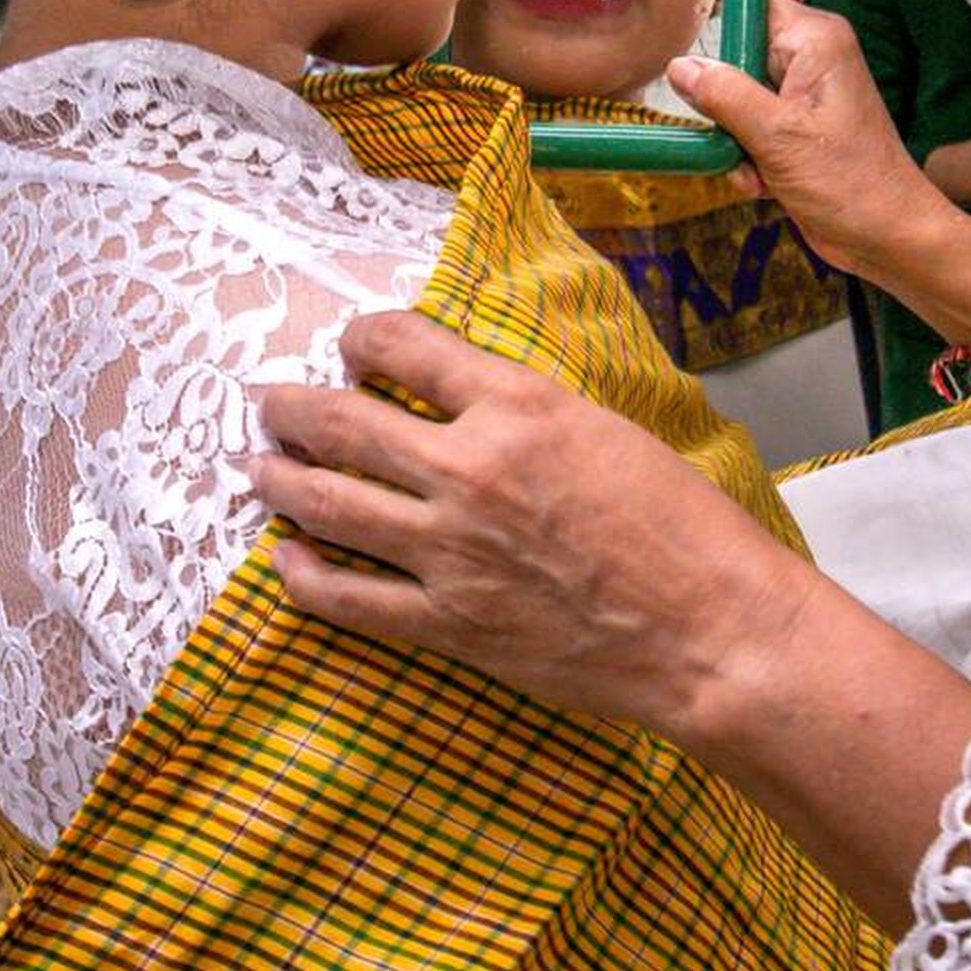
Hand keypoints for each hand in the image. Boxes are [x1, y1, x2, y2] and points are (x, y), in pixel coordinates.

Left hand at [256, 311, 822, 742]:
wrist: (713, 631)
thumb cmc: (685, 529)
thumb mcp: (609, 430)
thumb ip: (529, 411)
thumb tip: (474, 399)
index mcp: (518, 406)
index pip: (404, 347)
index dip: (363, 339)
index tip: (352, 346)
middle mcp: (470, 470)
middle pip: (344, 422)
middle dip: (293, 407)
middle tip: (270, 402)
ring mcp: (450, 551)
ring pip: (329, 505)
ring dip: (281, 481)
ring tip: (257, 468)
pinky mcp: (448, 622)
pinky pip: (349, 597)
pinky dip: (306, 576)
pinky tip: (286, 561)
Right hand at [667, 0, 951, 279]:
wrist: (888, 237)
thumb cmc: (851, 183)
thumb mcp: (778, 137)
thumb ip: (724, 96)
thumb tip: (679, 66)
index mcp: (816, 41)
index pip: (752, 4)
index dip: (717, 24)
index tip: (685, 53)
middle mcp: (810, 60)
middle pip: (736, 55)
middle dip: (722, 101)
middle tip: (729, 133)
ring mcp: (802, 97)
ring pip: (735, 98)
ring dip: (732, 138)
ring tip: (754, 168)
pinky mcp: (795, 130)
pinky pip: (748, 129)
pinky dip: (747, 157)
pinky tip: (763, 184)